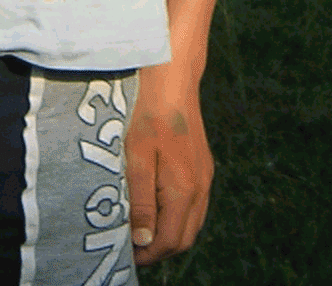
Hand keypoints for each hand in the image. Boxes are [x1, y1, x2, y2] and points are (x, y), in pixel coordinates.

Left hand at [125, 60, 213, 265]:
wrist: (172, 75)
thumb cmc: (148, 113)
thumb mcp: (136, 157)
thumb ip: (140, 201)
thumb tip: (143, 241)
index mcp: (184, 189)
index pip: (171, 240)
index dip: (149, 254)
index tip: (126, 255)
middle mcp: (200, 187)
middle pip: (185, 238)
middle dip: (160, 249)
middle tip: (132, 247)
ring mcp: (204, 176)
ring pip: (192, 223)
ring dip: (169, 234)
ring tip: (141, 230)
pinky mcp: (203, 166)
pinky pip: (194, 205)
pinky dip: (177, 216)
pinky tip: (157, 206)